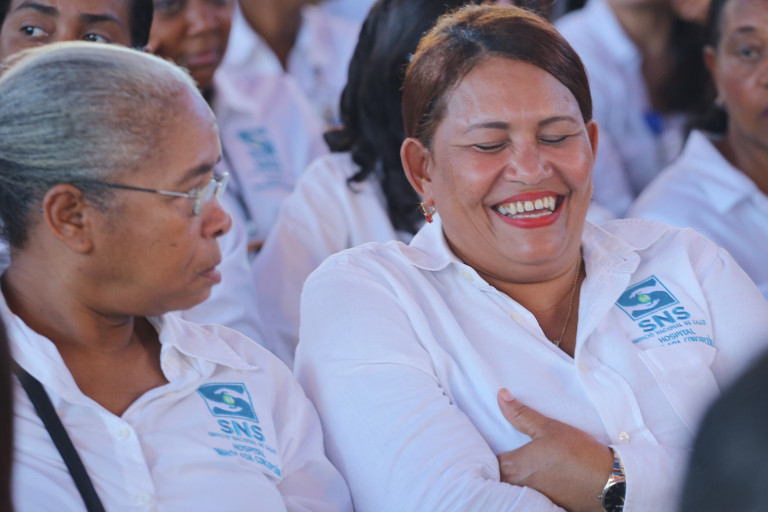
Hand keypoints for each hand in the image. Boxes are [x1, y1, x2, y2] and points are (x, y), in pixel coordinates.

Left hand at [496, 389, 612, 511]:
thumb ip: (521, 414)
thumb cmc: (579, 453)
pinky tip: (537, 478)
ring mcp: (532, 499)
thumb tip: (501, 395)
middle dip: (496, 467)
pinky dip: (527, 488)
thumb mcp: (549, 427)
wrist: (610, 482)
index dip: (483, 452)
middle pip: (496, 477)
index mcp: (514, 467)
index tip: (485, 443)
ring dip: (511, 479)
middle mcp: (518, 487)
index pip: (486, 461)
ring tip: (521, 465)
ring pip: (511, 488)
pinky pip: (527, 496)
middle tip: (501, 452)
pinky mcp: (546, 506)